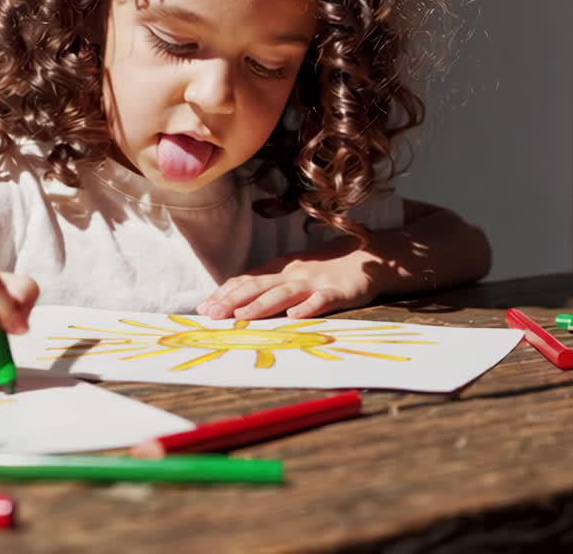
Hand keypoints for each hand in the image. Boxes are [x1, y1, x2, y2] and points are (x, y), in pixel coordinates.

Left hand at [197, 248, 376, 320]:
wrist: (369, 255)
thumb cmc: (324, 269)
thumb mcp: (292, 273)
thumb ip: (266, 285)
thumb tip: (231, 301)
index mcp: (279, 270)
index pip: (246, 280)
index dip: (224, 293)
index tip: (203, 308)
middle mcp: (293, 274)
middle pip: (259, 286)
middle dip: (233, 300)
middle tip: (211, 314)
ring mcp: (315, 282)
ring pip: (285, 293)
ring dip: (262, 304)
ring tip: (241, 316)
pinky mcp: (339, 291)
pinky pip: (322, 299)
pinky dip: (309, 307)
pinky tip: (296, 315)